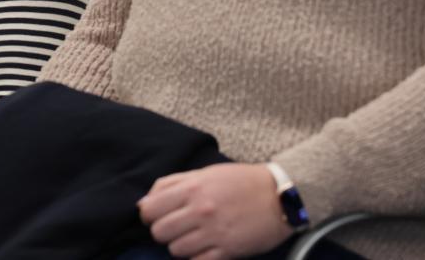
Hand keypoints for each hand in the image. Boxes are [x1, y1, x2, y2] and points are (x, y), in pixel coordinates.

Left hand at [138, 163, 292, 258]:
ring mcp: (214, 233)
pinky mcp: (228, 251)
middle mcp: (200, 211)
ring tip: (192, 238)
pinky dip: (195, 258)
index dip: (148, 215)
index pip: (150, 210)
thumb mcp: (204, 173)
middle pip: (160, 232)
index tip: (156, 216)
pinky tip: (203, 250)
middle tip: (175, 228)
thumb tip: (145, 202)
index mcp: (192, 188)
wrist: (279, 196)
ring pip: (176, 250)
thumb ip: (171, 184)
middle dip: (163, 232)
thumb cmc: (239, 181)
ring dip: (179, 246)